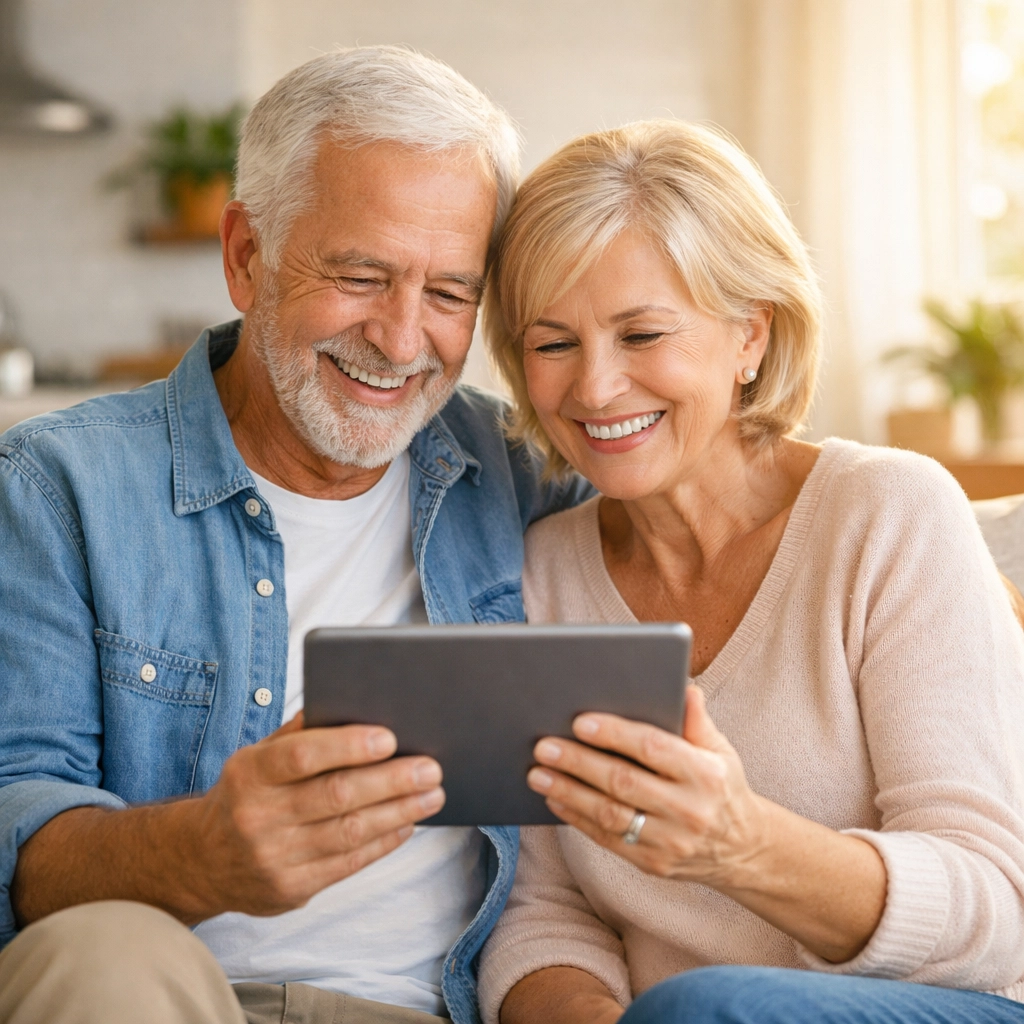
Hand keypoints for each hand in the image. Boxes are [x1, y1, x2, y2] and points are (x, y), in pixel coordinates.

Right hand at [189, 712, 444, 916]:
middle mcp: (257, 817)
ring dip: (399, 811)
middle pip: (336, 796)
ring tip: (432, 795)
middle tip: (430, 767)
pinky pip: (348, 864)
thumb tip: (354, 705)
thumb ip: (299, 734)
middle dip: (391, 780)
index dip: (347, 746)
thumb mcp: (256, 756)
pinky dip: (384, 841)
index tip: (389, 738)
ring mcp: (273, 858)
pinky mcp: (291, 890)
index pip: (301, 756)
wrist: (201, 861)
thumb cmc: (246, 793)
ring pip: (349, 832)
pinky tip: (407, 823)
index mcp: (248, 773)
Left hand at [527, 686, 764, 885]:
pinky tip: (555, 800)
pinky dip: (577, 819)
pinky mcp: (653, 865)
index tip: (579, 722)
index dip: (614, 734)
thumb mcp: (720, 750)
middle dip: (578, 762)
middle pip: (623, 782)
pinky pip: (608, 840)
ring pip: (610, 815)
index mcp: (706, 774)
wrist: (744, 850)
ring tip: (538, 773)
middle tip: (543, 746)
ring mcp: (670, 842)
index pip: (653, 748)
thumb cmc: (722, 787)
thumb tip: (683, 686)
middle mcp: (689, 810)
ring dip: (568, 792)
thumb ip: (697, 720)